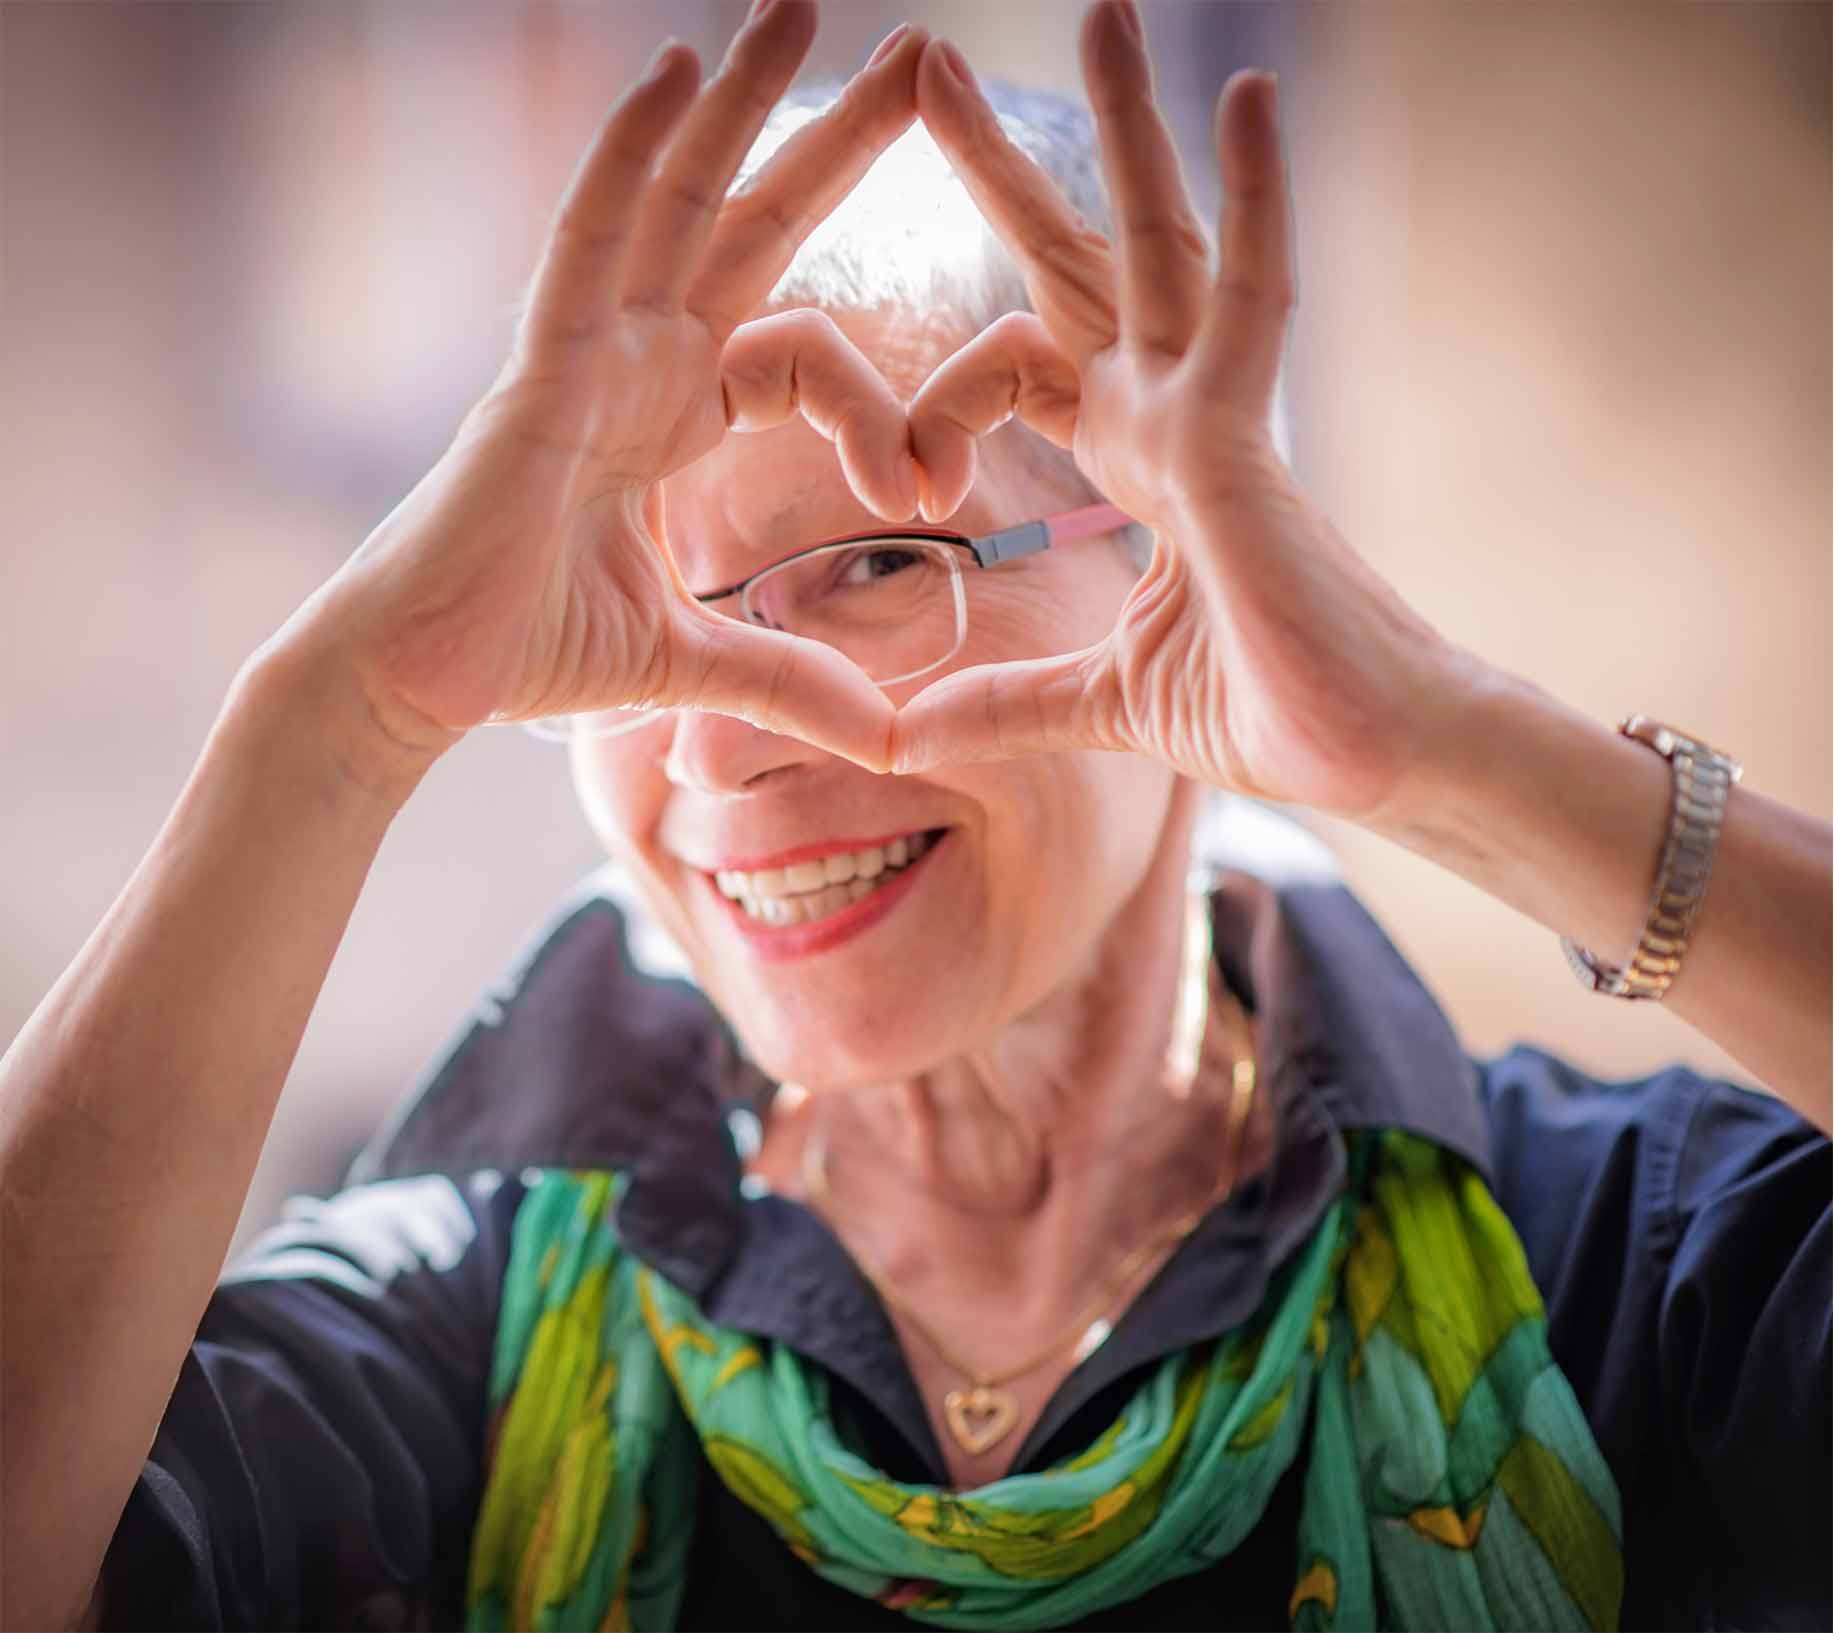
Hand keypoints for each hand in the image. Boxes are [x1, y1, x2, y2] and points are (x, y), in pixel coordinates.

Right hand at [273, 4, 925, 777]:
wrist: (420, 685)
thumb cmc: (528, 652)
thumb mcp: (694, 660)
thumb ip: (790, 678)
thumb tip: (888, 733)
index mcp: (674, 416)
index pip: (803, 352)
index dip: (879, 406)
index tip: (933, 486)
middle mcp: (636, 362)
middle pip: (751, 225)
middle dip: (832, 142)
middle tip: (918, 53)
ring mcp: (585, 352)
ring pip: (675, 201)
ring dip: (738, 102)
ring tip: (801, 5)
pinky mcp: (538, 370)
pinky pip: (588, 239)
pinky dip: (630, 156)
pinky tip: (676, 71)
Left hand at [892, 2, 1477, 821]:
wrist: (1374, 762)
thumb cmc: (1268, 714)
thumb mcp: (1097, 701)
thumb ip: (1001, 702)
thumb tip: (897, 738)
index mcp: (1138, 464)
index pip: (1023, 368)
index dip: (940, 400)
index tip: (902, 482)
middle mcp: (1173, 419)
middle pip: (1077, 266)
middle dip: (1006, 172)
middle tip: (934, 67)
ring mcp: (1215, 419)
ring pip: (1162, 244)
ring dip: (1127, 130)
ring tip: (1104, 11)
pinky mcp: (1252, 444)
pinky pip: (1253, 297)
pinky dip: (1253, 199)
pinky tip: (1242, 92)